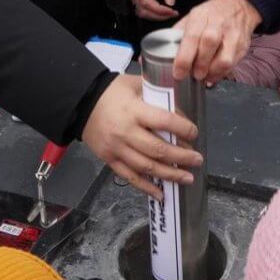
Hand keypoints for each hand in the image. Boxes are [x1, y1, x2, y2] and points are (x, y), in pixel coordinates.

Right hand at [81, 74, 202, 200]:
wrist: (81, 104)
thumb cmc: (112, 92)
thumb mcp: (135, 84)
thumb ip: (157, 96)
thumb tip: (181, 113)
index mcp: (134, 110)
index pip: (163, 121)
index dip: (183, 128)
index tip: (194, 132)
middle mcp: (126, 132)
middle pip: (158, 150)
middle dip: (182, 157)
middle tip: (198, 159)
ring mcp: (116, 149)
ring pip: (147, 167)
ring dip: (170, 175)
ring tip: (187, 178)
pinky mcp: (110, 160)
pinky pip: (130, 178)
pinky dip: (147, 188)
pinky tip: (162, 194)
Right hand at [125, 0, 178, 20]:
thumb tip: (171, 2)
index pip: (146, 2)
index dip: (160, 10)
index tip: (172, 11)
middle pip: (142, 10)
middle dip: (158, 16)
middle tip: (172, 14)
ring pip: (139, 10)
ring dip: (153, 15)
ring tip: (167, 14)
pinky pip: (139, 6)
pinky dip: (149, 11)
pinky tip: (160, 10)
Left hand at [173, 0, 260, 83]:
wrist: (240, 6)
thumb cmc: (212, 14)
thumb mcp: (192, 17)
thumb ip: (178, 34)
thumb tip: (162, 54)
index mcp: (201, 16)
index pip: (192, 36)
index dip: (184, 58)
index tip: (178, 73)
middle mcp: (218, 24)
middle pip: (209, 45)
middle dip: (199, 65)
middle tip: (193, 75)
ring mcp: (233, 35)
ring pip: (224, 59)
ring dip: (212, 72)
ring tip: (204, 76)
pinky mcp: (243, 46)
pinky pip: (232, 65)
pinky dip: (221, 74)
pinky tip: (214, 74)